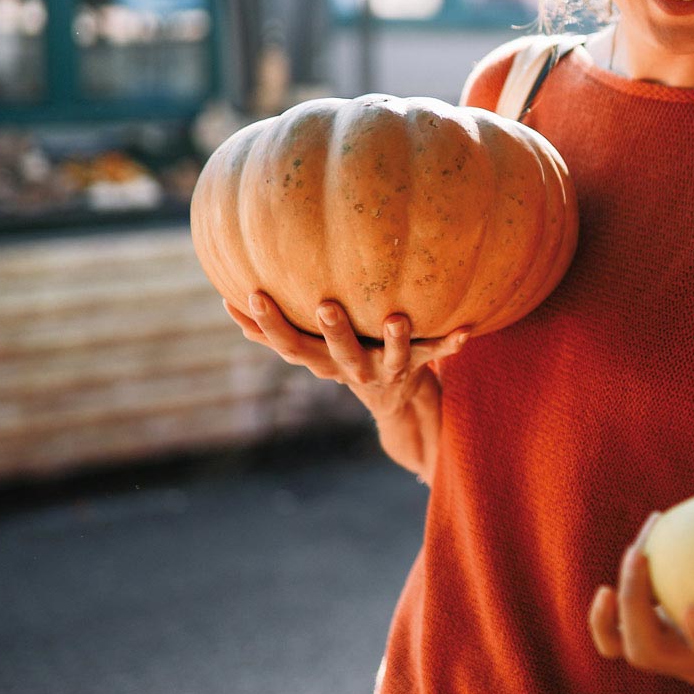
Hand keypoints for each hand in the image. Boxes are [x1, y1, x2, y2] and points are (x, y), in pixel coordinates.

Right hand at [222, 291, 469, 422]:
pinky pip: (439, 353)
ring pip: (392, 357)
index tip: (250, 294)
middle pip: (338, 353)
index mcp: (321, 362)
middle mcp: (352, 369)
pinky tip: (468, 329)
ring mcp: (387, 369)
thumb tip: (226, 294)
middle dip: (331, 331)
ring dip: (396, 340)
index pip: (288, 345)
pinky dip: (453, 342)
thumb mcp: (310, 348)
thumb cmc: (344, 357)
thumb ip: (275, 328)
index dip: (267, 325)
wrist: (395, 400)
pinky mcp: (419, 367)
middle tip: (326, 304)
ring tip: (397, 319)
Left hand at [589, 519, 693, 685]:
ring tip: (633, 554)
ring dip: (623, 601)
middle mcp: (692, 665)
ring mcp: (662, 657)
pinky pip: (613, 642)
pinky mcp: (639, 641)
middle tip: (643, 559)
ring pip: (631, 646)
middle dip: (640, 610)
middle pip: (655, 655)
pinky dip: (604, 621)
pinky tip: (604, 587)